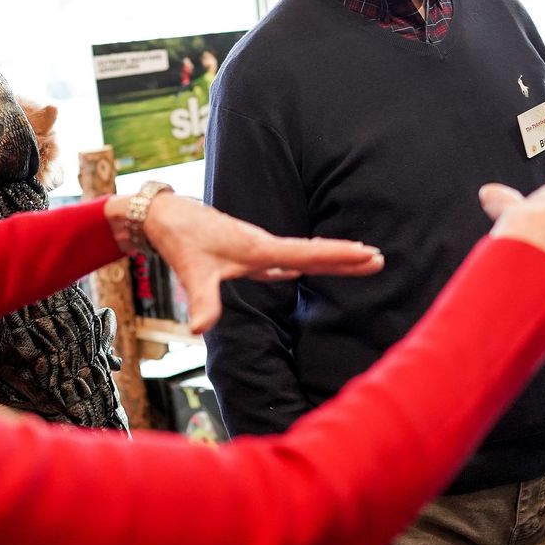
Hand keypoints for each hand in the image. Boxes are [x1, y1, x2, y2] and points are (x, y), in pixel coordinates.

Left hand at [117, 192, 383, 334]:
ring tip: (356, 260)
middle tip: (380, 259)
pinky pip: (281, 259)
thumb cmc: (181, 240)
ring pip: (300, 254)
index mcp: (259, 248)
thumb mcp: (193, 273)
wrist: (165, 216)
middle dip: (346, 257)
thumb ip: (202, 302)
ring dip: (327, 257)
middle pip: (313, 253)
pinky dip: (298, 263)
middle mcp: (263, 246)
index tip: (369, 254)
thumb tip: (201, 328)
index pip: (308, 254)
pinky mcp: (245, 253)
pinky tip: (299, 271)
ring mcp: (256, 249)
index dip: (340, 256)